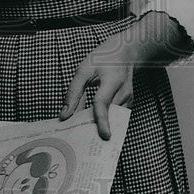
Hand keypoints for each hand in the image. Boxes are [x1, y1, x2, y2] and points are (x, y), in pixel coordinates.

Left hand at [58, 12, 193, 139]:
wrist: (126, 52)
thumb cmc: (103, 58)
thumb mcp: (83, 69)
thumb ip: (73, 92)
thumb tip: (65, 114)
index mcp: (111, 80)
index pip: (104, 102)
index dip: (102, 119)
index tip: (104, 135)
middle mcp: (124, 92)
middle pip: (109, 115)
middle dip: (95, 128)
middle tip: (79, 141)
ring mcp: (128, 99)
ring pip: (112, 119)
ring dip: (98, 126)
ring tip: (81, 133)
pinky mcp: (128, 104)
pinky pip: (114, 117)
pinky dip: (103, 121)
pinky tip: (90, 123)